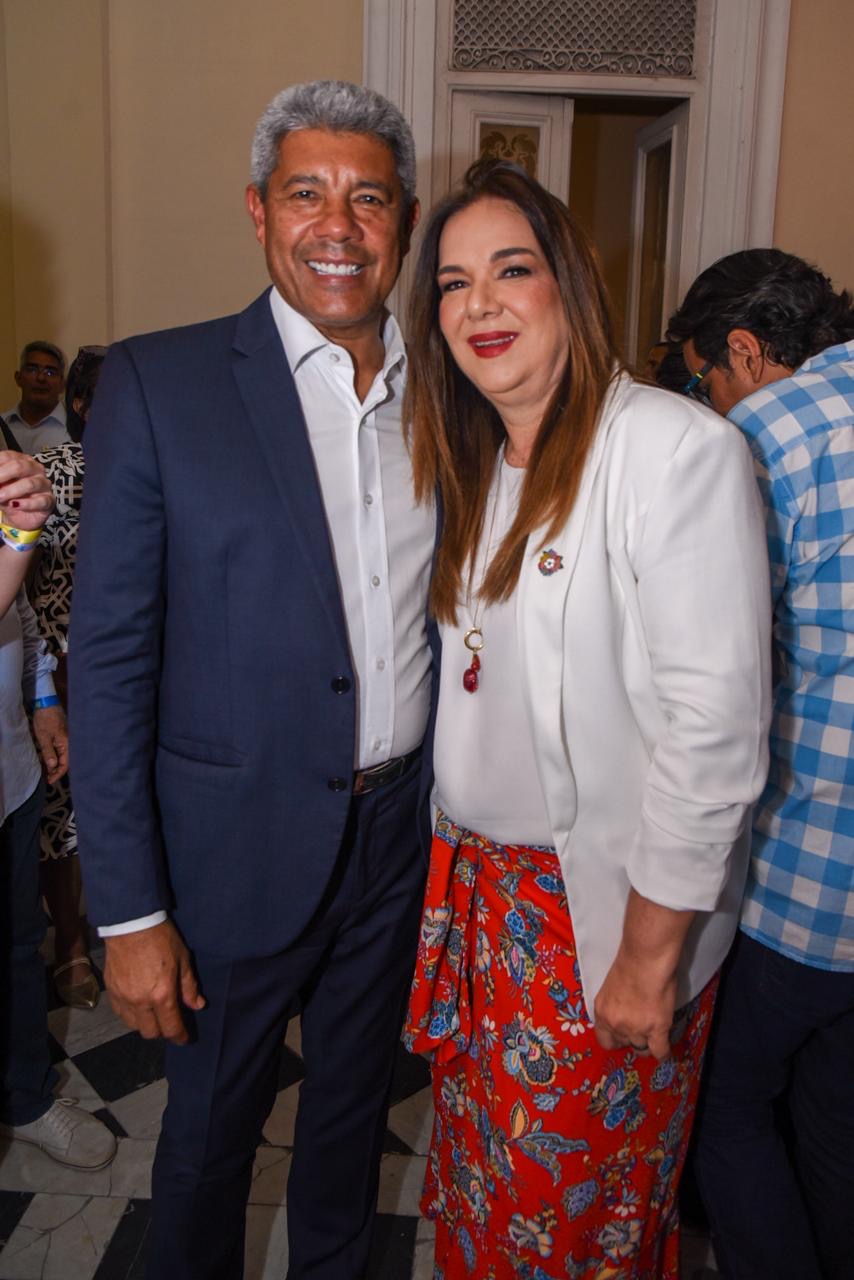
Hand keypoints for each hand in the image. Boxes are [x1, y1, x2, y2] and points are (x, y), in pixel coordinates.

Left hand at [0, 452, 53, 529]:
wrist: (19, 516)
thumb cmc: (8, 496)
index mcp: (21, 460)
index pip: (7, 457)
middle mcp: (35, 469)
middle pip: (20, 466)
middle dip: (2, 475)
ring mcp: (44, 484)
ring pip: (30, 484)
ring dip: (11, 491)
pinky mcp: (49, 500)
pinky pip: (40, 501)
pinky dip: (26, 504)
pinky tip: (14, 505)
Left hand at [31, 704, 68, 784]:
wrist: (47, 703)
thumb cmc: (45, 719)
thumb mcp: (43, 737)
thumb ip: (48, 752)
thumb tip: (53, 767)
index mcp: (67, 743)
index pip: (66, 764)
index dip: (58, 774)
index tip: (50, 781)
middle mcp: (70, 742)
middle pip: (67, 761)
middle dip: (58, 771)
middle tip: (48, 778)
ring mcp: (68, 739)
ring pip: (65, 756)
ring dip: (57, 765)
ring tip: (48, 772)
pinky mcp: (64, 736)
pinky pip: (62, 750)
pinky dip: (57, 757)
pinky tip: (50, 760)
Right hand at [103, 921, 205, 1043]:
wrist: (131, 923)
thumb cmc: (160, 937)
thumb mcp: (182, 959)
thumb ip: (189, 986)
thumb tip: (197, 1005)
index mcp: (162, 995)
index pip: (171, 1028)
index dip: (180, 1037)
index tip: (184, 1038)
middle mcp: (141, 1002)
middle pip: (151, 1033)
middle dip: (163, 1032)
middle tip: (170, 1023)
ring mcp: (123, 998)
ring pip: (134, 1026)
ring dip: (146, 1024)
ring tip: (154, 1013)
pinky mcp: (111, 991)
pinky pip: (121, 1014)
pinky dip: (131, 1015)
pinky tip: (138, 1005)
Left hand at [593, 951, 676, 1059]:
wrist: (646, 958)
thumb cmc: (630, 963)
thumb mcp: (611, 988)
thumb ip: (616, 1005)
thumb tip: (626, 1013)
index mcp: (602, 1012)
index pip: (604, 1040)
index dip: (616, 1039)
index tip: (624, 1035)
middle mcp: (615, 1024)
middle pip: (624, 1044)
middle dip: (632, 1039)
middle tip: (641, 1029)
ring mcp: (636, 1029)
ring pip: (642, 1050)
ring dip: (648, 1043)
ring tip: (655, 1033)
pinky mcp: (656, 1029)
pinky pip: (660, 1052)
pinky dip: (663, 1052)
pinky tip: (665, 1046)